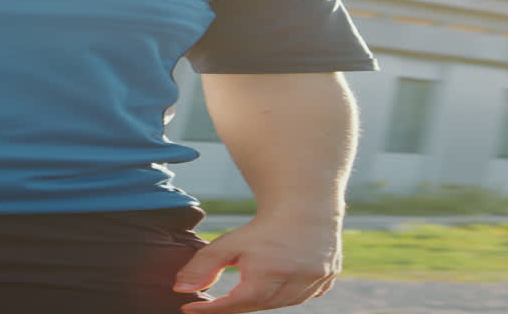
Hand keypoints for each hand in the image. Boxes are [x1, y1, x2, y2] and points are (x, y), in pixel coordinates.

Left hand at [172, 216, 341, 313]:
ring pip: (282, 304)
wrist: (304, 203)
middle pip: (258, 305)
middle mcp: (295, 282)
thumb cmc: (262, 225)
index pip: (234, 304)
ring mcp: (315, 282)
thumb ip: (202, 266)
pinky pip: (304, 296)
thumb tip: (180, 288)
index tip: (190, 309)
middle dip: (235, 305)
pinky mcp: (328, 279)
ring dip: (262, 300)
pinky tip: (278, 283)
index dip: (211, 309)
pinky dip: (288, 294)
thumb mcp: (228, 243)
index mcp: (268, 274)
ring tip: (248, 287)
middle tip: (215, 300)